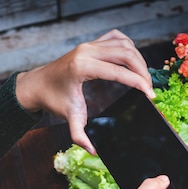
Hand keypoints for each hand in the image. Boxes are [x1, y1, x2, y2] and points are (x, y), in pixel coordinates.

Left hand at [15, 29, 154, 154]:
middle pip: (126, 54)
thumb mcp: (67, 117)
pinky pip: (116, 38)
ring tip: (144, 77)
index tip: (150, 95)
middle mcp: (86, 51)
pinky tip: (133, 60)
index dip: (138, 83)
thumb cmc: (51, 99)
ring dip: (138, 59)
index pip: (118, 71)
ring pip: (124, 44)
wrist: (36, 84)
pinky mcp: (90, 43)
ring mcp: (89, 44)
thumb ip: (79, 135)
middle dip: (143, 71)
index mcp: (82, 67)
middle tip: (150, 88)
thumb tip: (93, 150)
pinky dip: (128, 46)